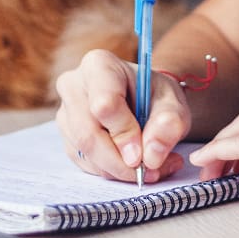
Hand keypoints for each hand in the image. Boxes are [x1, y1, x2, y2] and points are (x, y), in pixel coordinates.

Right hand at [55, 49, 190, 182]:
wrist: (145, 100)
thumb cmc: (156, 96)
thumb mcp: (173, 104)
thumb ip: (169, 124)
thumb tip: (150, 156)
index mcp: (99, 65)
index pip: (104, 104)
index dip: (125, 134)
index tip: (145, 153)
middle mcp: (73, 85)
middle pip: (88, 134)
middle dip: (120, 162)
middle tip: (150, 171)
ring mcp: (65, 112)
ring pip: (84, 152)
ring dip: (118, 170)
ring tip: (151, 167)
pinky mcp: (67, 135)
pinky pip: (84, 163)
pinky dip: (111, 172)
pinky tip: (132, 166)